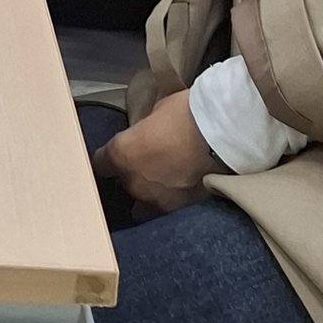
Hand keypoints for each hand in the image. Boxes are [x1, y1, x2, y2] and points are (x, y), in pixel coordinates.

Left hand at [91, 88, 217, 214]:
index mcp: (121, 154)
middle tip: (150, 161)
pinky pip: (168, 207)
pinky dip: (172, 199)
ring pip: (144, 203)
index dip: (107, 159)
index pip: (100, 164)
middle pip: (124, 184)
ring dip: (150, 193)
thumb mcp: (155, 113)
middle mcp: (133, 182)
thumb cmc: (186, 114)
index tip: (114, 156)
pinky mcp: (180, 209)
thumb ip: (143, 131)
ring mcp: (156, 199)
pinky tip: (183, 187)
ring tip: (166, 180)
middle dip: (133, 174)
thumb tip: (145, 134)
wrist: (221, 135)